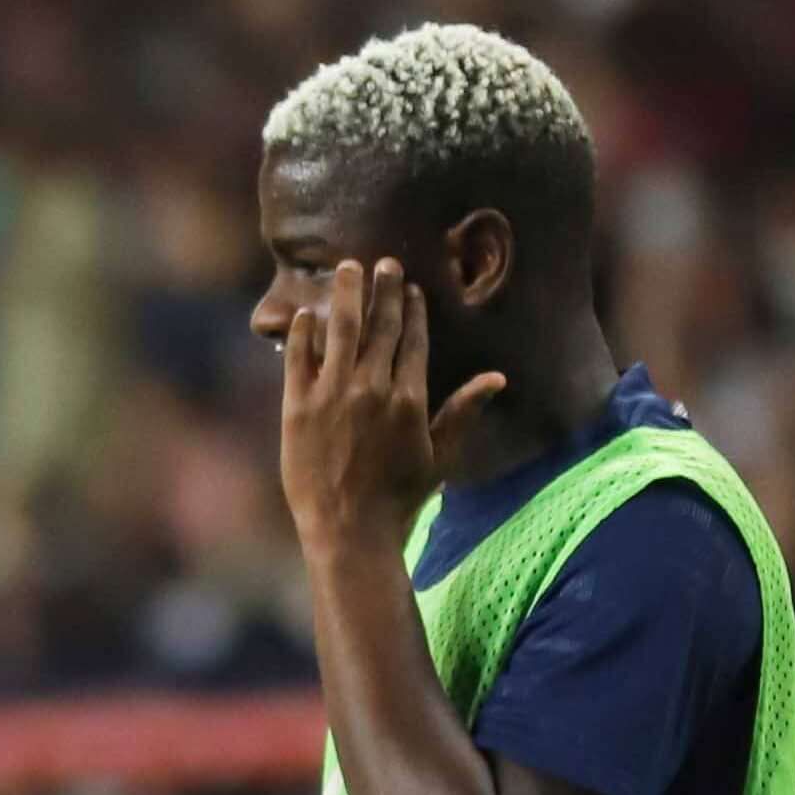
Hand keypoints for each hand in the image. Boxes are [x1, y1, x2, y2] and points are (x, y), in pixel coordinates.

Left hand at [279, 258, 505, 553]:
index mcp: (408, 398)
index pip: (412, 339)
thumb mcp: (439, 456)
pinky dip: (303, 332)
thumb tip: (498, 378)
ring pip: (340, 330)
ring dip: (345, 294)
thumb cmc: (398, 499)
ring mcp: (331, 395)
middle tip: (384, 262)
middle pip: (379, 325)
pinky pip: (298, 358)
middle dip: (383, 289)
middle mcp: (371, 388)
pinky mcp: (296, 408)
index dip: (411, 309)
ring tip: (346, 268)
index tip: (411, 287)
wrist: (348, 532)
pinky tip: (307, 312)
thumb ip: (463, 411)